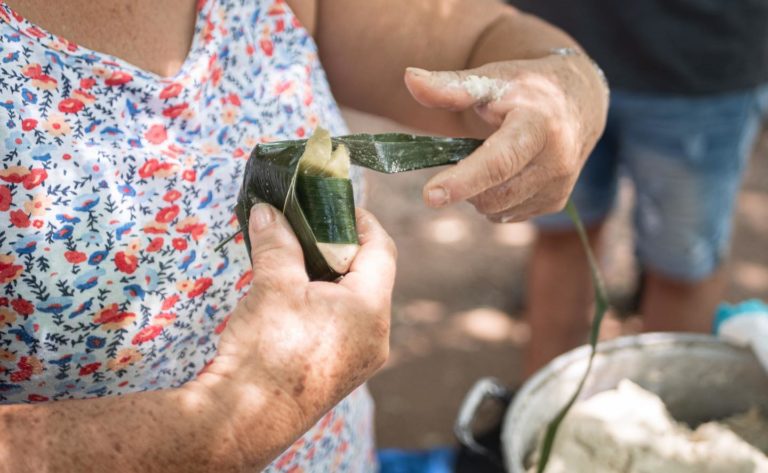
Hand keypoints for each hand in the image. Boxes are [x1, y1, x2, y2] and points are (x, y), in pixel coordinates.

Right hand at [198, 204, 395, 431]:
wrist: (245, 418)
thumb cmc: (267, 350)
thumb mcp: (273, 284)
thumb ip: (277, 242)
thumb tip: (269, 212)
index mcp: (371, 310)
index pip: (382, 249)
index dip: (362, 221)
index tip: (338, 205)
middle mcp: (376, 337)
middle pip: (370, 276)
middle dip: (339, 249)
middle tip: (309, 230)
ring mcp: (360, 359)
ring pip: (354, 303)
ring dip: (329, 278)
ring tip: (296, 260)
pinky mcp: (340, 373)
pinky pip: (342, 327)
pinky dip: (323, 305)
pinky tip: (293, 299)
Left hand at [405, 52, 607, 221]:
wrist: (577, 99)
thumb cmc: (524, 87)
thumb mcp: (491, 79)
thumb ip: (451, 85)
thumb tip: (409, 78)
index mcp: (538, 125)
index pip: (498, 161)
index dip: (462, 181)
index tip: (429, 196)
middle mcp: (556, 159)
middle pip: (494, 194)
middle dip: (466, 185)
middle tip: (464, 157)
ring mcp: (558, 185)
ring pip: (498, 210)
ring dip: (480, 193)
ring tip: (490, 158)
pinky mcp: (556, 202)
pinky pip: (509, 215)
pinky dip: (497, 200)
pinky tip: (505, 173)